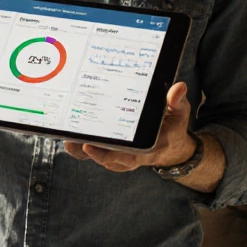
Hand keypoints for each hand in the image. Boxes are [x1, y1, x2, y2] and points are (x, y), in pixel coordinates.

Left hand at [63, 81, 194, 171]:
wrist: (171, 145)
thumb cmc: (173, 126)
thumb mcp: (180, 113)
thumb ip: (177, 102)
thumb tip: (179, 88)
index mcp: (147, 150)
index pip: (125, 157)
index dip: (105, 155)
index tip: (88, 147)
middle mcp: (131, 156)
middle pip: (104, 158)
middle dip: (86, 151)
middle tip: (70, 141)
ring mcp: (120, 156)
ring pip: (96, 156)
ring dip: (80, 149)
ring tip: (66, 138)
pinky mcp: (112, 152)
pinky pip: (94, 152)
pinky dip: (81, 146)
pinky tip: (70, 131)